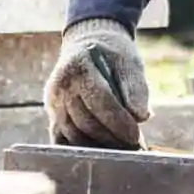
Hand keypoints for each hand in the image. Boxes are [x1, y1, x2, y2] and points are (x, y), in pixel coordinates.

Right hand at [44, 19, 150, 148]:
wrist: (87, 43)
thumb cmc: (112, 53)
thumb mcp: (129, 62)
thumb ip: (136, 88)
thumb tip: (142, 117)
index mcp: (78, 67)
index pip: (99, 101)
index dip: (118, 122)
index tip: (136, 137)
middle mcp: (60, 86)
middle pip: (86, 122)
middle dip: (111, 138)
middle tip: (133, 147)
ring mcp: (53, 102)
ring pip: (73, 135)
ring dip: (98, 147)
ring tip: (120, 149)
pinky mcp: (52, 115)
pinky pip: (62, 139)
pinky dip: (81, 149)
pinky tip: (101, 150)